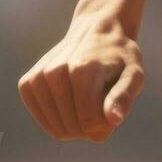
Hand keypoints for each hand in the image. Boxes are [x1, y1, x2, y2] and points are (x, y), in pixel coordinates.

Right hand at [18, 13, 144, 141]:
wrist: (97, 32)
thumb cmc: (119, 58)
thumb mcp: (134, 73)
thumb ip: (125, 96)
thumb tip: (113, 119)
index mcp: (83, 70)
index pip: (90, 122)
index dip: (106, 124)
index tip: (114, 107)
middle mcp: (55, 72)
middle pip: (73, 128)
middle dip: (92, 125)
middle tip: (102, 100)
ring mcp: (38, 77)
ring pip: (58, 129)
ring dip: (76, 123)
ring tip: (87, 96)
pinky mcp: (27, 83)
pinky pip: (44, 122)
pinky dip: (60, 119)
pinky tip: (71, 100)